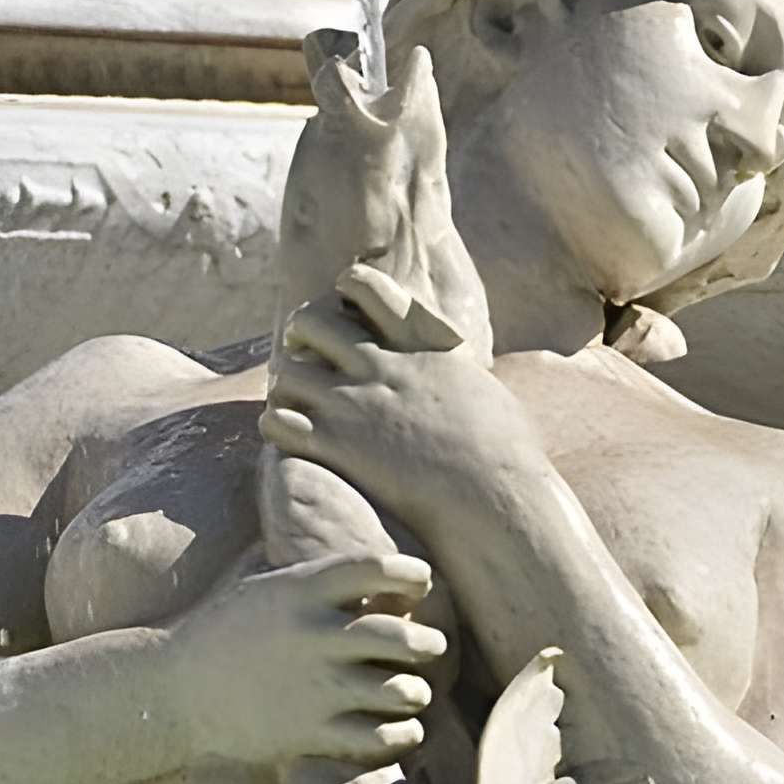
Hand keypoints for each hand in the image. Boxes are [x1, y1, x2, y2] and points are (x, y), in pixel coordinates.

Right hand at [172, 550, 446, 768]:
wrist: (172, 693)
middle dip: (429, 643)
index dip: (411, 573)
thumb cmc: (224, 633)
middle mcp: (314, 636)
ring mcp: (315, 688)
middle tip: (432, 646)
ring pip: (401, 691)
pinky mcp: (311, 734)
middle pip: (402, 637)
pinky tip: (400, 727)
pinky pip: (381, 737)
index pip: (377, 568)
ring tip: (412, 691)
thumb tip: (378, 569)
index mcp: (300, 591)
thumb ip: (318, 581)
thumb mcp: (265, 589)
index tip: (421, 582)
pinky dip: (402, 733)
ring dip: (416, 692)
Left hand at [261, 268, 540, 533]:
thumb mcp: (482, 390)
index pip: (366, 286)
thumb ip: (455, 371)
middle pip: (310, 322)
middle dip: (302, 337)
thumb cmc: (505, 454)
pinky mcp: (337, 446)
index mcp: (418, 345)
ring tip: (297, 405)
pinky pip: (278, 422)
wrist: (494, 498)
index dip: (345, 290)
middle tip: (307, 359)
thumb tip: (458, 373)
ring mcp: (354, 404)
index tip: (344, 310)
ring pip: (286, 372)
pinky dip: (278, 428)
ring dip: (286, 386)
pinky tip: (295, 441)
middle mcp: (380, 366)